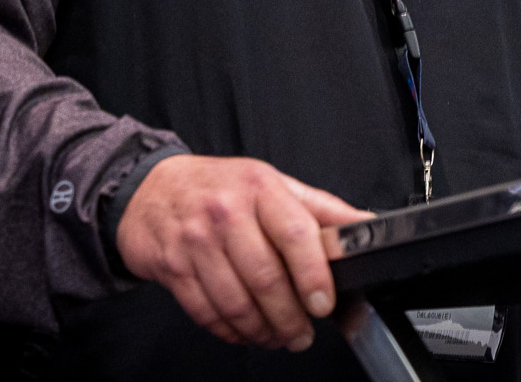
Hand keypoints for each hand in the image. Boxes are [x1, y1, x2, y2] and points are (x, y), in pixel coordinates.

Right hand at [114, 154, 369, 349]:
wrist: (152, 189)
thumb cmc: (220, 188)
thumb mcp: (273, 184)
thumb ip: (321, 208)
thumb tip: (368, 225)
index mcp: (260, 188)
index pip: (295, 233)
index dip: (313, 275)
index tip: (323, 304)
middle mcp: (226, 212)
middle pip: (265, 278)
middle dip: (290, 317)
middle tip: (302, 334)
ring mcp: (196, 241)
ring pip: (236, 302)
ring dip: (262, 331)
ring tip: (278, 337)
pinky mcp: (173, 268)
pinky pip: (206, 312)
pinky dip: (230, 332)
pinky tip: (245, 332)